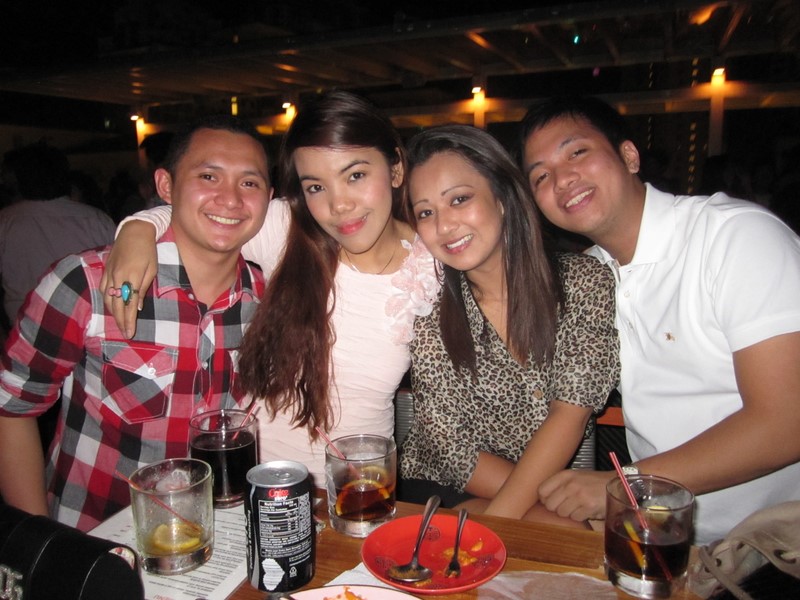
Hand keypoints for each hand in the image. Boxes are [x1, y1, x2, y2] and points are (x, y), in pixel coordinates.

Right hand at [99, 221, 157, 338]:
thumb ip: (142, 289)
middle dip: (120, 321)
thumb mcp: (151, 270)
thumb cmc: (148, 250)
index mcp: (130, 277)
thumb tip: (137, 307)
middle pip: (116, 305)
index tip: (129, 333)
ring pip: (107, 299)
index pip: (128, 305)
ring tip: (119, 323)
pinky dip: (106, 300)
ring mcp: (108, 273)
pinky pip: (103, 289)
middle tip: (124, 333)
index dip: (128, 321)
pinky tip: (111, 306)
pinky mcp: (105, 270)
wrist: (134, 231)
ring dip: (113, 313)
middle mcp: (116, 277)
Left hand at [538, 469, 614, 521]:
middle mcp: (570, 484)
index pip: (541, 490)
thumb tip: (542, 499)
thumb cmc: (594, 483)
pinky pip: (575, 518)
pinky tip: (587, 510)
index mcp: (564, 475)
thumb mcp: (575, 477)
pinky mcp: (588, 505)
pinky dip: (581, 517)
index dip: (545, 499)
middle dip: (557, 508)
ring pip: (562, 513)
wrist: (617, 484)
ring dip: (570, 513)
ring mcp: (579, 495)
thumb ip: (559, 485)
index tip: (552, 501)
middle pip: (550, 505)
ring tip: (579, 507)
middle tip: (568, 506)